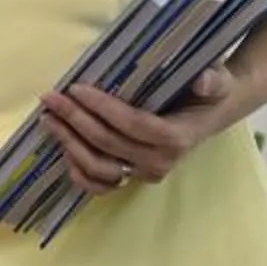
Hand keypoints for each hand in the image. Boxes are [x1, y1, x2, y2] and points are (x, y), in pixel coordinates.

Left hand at [41, 65, 250, 195]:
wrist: (209, 115)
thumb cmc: (208, 94)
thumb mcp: (218, 80)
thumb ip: (213, 80)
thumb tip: (202, 81)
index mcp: (177, 137)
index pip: (133, 124)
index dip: (102, 107)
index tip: (76, 88)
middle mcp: (159, 162)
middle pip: (108, 144)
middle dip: (75, 119)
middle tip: (52, 98)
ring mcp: (143, 174)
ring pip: (98, 167)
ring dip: (69, 143)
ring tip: (49, 118)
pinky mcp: (131, 179)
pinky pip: (99, 185)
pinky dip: (78, 172)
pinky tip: (62, 148)